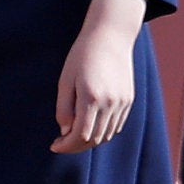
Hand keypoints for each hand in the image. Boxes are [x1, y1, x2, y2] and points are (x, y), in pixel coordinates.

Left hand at [52, 0, 148, 152]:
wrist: (110, 37)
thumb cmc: (82, 56)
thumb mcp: (65, 81)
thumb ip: (64, 108)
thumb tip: (66, 131)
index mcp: (91, 98)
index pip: (80, 135)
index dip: (66, 145)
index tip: (54, 145)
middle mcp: (110, 103)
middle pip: (94, 139)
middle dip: (75, 146)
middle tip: (61, 142)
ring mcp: (122, 102)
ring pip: (106, 135)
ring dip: (89, 140)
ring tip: (73, 135)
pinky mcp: (129, 100)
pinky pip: (116, 125)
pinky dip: (102, 131)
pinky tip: (89, 126)